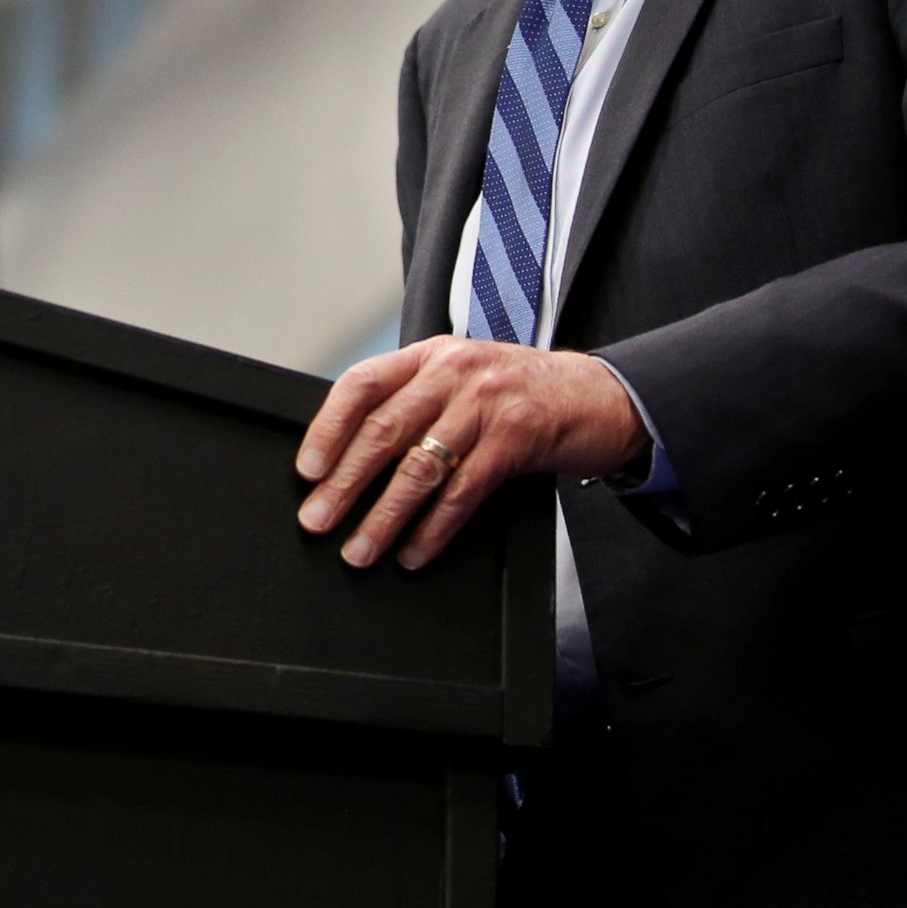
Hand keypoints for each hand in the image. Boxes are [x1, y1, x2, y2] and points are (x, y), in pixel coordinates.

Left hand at [293, 337, 649, 570]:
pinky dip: (434, 528)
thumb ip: (416, 401)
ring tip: (360, 550)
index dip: (328, 428)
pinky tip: (414, 552)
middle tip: (317, 521)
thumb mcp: (463, 380)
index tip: (307, 470)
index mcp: (431, 355)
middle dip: (345, 482)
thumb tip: (351, 457)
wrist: (599, 394)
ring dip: (384, 516)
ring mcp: (488, 404)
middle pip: (384, 431)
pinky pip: (464, 491)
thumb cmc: (520, 392)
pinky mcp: (517, 439)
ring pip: (420, 467)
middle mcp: (455, 372)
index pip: (363, 384)